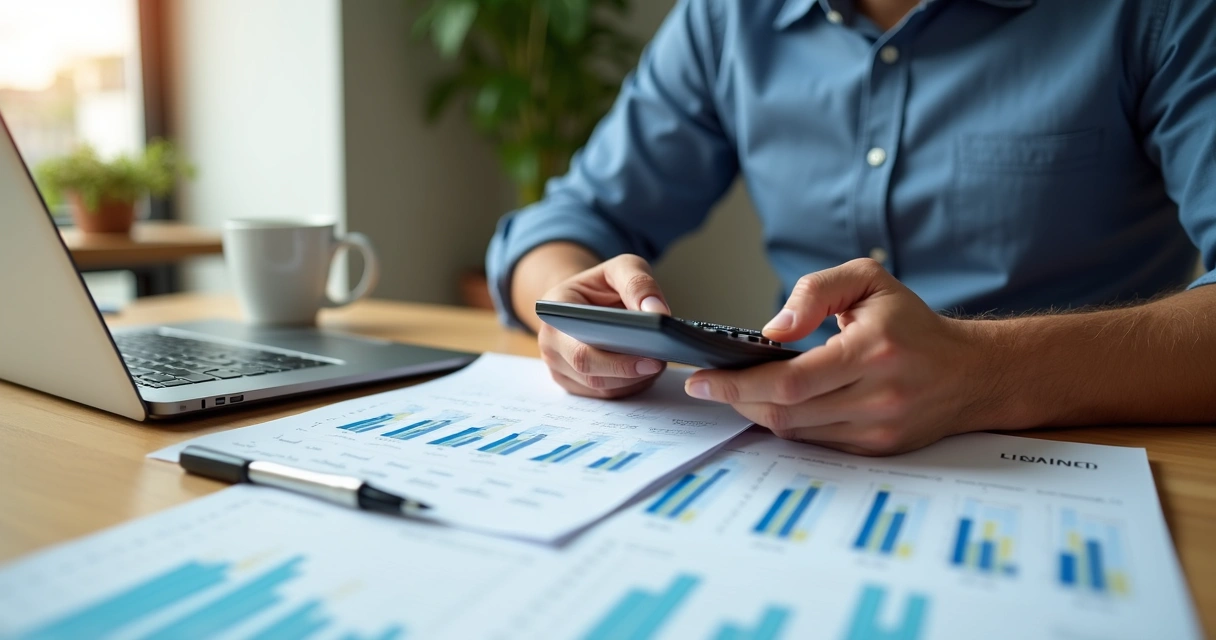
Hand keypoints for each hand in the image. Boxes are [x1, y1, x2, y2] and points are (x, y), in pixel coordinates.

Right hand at [538, 254, 669, 398]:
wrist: (585, 300)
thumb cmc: (601, 285)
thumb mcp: (621, 268)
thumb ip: (638, 283)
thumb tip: (658, 313)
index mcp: (554, 314)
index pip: (582, 347)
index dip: (616, 359)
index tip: (650, 355)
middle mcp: (551, 344)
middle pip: (590, 373)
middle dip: (629, 371)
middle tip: (660, 361)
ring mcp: (560, 368)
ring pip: (601, 388)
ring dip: (634, 380)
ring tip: (656, 360)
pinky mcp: (574, 384)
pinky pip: (606, 394)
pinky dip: (630, 385)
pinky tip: (646, 369)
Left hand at [684, 259, 989, 454]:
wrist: (973, 373)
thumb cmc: (912, 323)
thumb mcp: (869, 280)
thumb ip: (816, 290)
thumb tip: (772, 329)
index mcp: (873, 350)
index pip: (791, 380)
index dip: (738, 384)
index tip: (701, 378)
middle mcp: (878, 396)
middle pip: (786, 412)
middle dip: (736, 400)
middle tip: (705, 386)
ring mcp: (878, 429)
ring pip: (796, 432)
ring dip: (757, 413)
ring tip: (734, 391)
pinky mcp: (877, 449)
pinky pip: (816, 442)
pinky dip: (787, 425)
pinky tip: (771, 405)